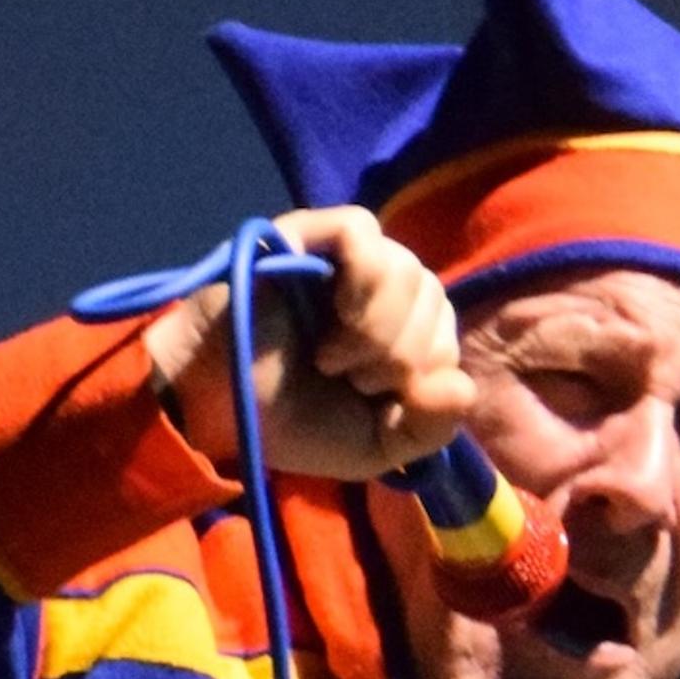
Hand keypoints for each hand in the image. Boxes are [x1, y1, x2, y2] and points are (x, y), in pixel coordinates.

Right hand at [142, 205, 477, 480]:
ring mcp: (341, 256)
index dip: (424, 372)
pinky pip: (362, 232)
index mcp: (399, 327)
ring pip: (406, 267)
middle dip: (399, 357)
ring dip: (378, 329)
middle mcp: (377, 284)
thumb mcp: (375, 446)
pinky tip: (334, 319)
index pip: (448, 332)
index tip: (374, 399)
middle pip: (433, 297)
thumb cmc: (293, 423)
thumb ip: (430, 428)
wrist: (216, 409)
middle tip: (346, 378)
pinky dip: (362, 284)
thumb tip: (463, 386)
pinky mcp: (306, 233)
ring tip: (332, 356)